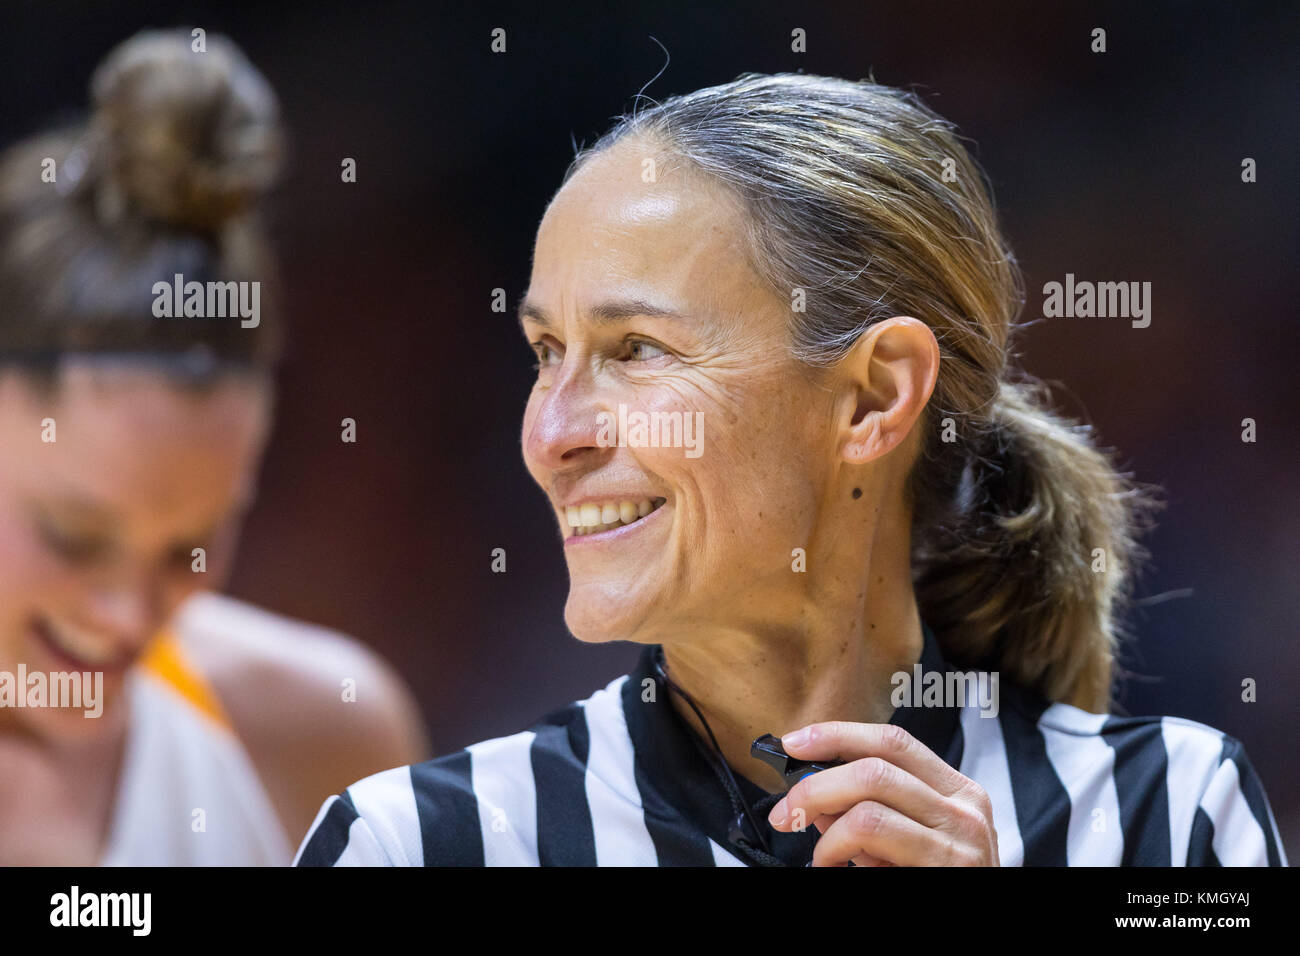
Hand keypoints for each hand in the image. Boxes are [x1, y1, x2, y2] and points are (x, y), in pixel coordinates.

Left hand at [766, 721, 998, 866]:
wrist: (980, 937)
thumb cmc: (939, 880)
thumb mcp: (911, 840)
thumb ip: (869, 809)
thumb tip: (815, 791)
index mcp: (957, 792)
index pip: (893, 742)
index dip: (838, 735)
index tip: (795, 743)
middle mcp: (964, 810)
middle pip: (874, 769)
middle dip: (816, 787)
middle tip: (788, 812)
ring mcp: (959, 843)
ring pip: (867, 810)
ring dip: (826, 832)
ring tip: (822, 855)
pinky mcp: (945, 870)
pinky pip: (871, 842)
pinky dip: (836, 851)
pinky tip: (833, 866)